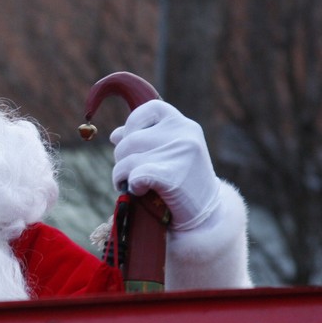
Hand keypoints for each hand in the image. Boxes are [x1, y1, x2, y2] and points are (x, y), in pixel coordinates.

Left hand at [110, 100, 220, 230]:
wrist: (206, 213)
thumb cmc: (182, 181)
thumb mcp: (166, 153)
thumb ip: (143, 140)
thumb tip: (115, 135)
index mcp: (182, 123)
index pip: (146, 109)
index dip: (132, 126)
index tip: (133, 145)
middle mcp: (184, 133)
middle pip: (129, 140)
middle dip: (121, 159)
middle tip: (130, 174)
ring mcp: (181, 153)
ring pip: (127, 160)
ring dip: (121, 176)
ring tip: (133, 185)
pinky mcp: (174, 176)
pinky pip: (136, 175)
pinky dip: (131, 185)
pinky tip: (139, 190)